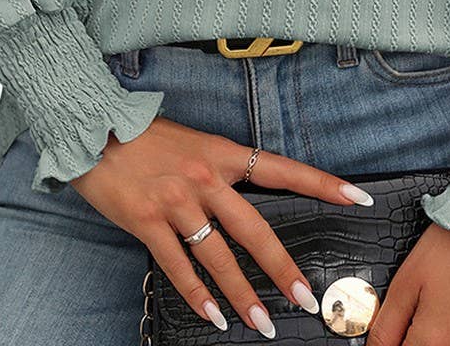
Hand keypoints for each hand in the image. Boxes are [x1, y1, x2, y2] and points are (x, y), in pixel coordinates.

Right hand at [70, 116, 373, 338]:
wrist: (93, 125)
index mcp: (221, 152)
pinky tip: (212, 315)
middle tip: (305, 298)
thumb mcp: (190, 141)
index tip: (356, 197)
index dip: (322, 184)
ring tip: (261, 324)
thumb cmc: (142, 133)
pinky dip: (197, 295)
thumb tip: (239, 202)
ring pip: (219, 257)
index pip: (282, 169)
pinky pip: (179, 266)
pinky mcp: (147, 221)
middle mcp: (205, 177)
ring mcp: (176, 201)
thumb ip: (217, 169)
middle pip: (255, 228)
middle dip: (282, 268)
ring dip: (242, 296)